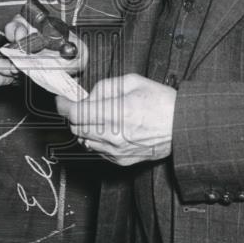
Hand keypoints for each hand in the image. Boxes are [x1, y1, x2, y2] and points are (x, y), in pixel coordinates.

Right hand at [0, 13, 87, 88]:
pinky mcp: (13, 75)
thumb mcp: (78, 51)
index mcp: (38, 31)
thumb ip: (74, 49)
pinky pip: (1, 76)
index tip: (21, 33)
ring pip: (4, 57)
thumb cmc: (72, 58)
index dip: (20, 26)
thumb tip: (70, 50)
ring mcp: (17, 59)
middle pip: (11, 37)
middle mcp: (24, 42)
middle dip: (9, 43)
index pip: (24, 22)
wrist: (69, 77)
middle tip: (8, 50)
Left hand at [56, 74, 174, 165]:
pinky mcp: (121, 160)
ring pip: (85, 140)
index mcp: (115, 113)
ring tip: (101, 117)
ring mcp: (116, 150)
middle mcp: (113, 135)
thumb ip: (105, 87)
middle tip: (86, 106)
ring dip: (86, 128)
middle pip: (76, 128)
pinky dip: (97, 140)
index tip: (61, 100)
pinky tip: (110, 130)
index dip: (63, 105)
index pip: (75, 114)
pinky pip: (98, 151)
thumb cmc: (162, 103)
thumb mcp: (132, 81)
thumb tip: (89, 96)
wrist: (182, 127)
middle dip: (76, 115)